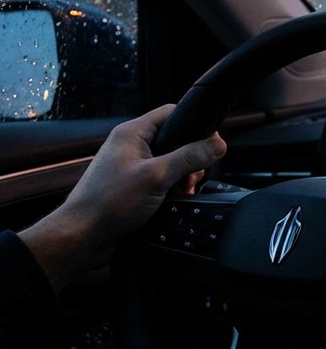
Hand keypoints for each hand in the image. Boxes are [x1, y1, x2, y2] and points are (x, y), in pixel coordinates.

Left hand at [18, 104, 226, 282]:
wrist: (83, 236)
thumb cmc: (109, 203)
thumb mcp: (157, 176)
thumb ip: (189, 157)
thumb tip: (219, 144)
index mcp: (132, 133)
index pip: (171, 113)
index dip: (194, 124)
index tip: (211, 142)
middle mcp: (131, 146)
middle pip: (175, 139)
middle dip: (191, 158)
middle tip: (193, 176)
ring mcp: (132, 166)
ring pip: (171, 162)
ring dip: (183, 177)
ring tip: (181, 192)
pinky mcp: (133, 185)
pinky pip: (162, 179)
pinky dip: (172, 189)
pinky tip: (174, 202)